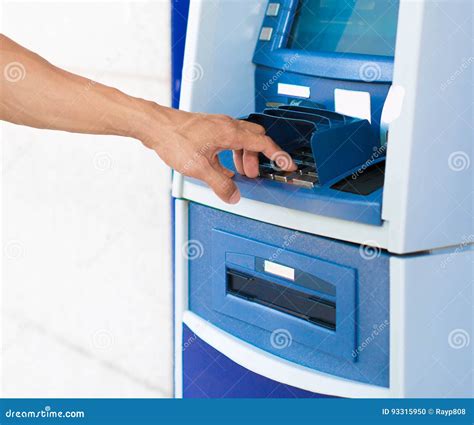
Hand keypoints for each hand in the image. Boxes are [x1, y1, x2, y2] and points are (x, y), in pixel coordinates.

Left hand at [137, 104, 295, 203]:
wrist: (155, 125)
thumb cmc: (174, 139)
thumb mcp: (200, 168)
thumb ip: (220, 184)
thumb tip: (233, 195)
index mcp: (230, 133)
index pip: (263, 142)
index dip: (278, 155)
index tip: (288, 164)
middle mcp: (226, 125)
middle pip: (255, 138)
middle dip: (258, 157)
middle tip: (253, 174)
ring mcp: (217, 125)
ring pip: (241, 139)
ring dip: (244, 156)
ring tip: (238, 173)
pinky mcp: (208, 128)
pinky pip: (228, 139)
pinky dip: (231, 153)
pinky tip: (222, 166)